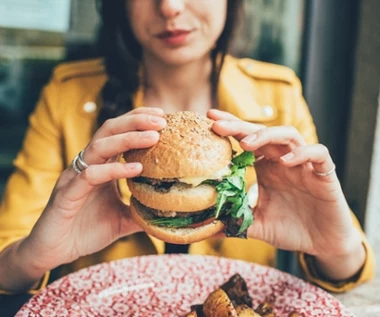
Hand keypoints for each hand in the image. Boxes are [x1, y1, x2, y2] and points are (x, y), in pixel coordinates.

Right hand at [23, 107, 165, 273]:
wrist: (54, 252)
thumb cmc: (86, 231)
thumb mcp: (122, 219)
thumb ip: (141, 211)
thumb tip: (168, 211)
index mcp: (99, 166)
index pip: (118, 133)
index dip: (138, 121)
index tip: (162, 117)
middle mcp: (87, 165)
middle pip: (109, 130)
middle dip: (136, 121)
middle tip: (161, 120)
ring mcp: (75, 177)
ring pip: (99, 147)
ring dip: (128, 138)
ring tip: (153, 137)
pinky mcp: (67, 194)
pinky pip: (90, 175)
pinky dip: (113, 169)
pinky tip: (136, 169)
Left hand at [208, 109, 364, 278]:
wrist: (322, 245)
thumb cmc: (290, 230)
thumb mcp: (256, 225)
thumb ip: (234, 222)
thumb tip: (205, 228)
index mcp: (266, 168)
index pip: (247, 140)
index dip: (231, 128)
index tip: (209, 120)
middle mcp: (283, 161)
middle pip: (262, 133)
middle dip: (240, 126)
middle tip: (217, 124)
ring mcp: (304, 165)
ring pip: (289, 135)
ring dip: (267, 135)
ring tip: (247, 143)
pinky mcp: (325, 174)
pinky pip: (318, 154)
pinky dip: (302, 153)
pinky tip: (285, 161)